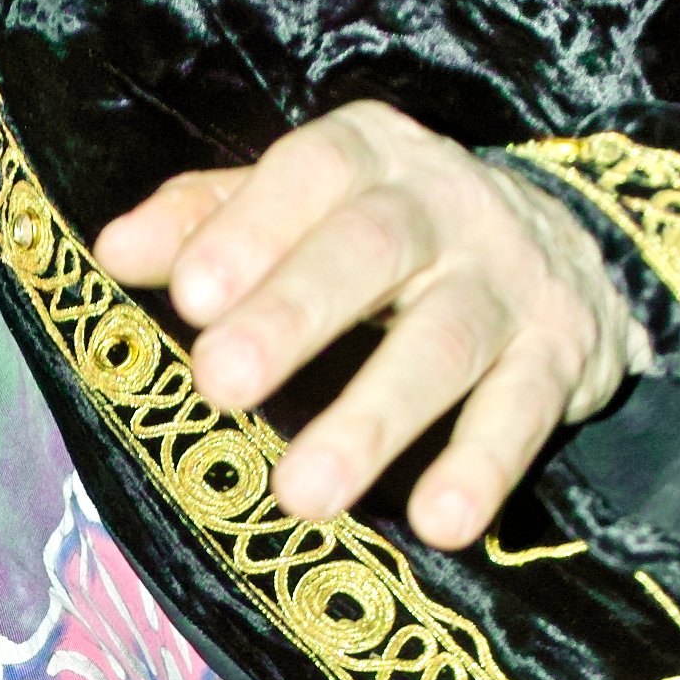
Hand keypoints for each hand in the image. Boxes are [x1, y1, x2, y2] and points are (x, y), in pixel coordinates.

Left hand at [94, 99, 650, 550]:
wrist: (566, 246)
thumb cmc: (386, 237)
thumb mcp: (301, 207)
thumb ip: (208, 221)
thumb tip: (113, 251)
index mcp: (369, 157)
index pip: (310, 172)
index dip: (252, 229)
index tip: (191, 297)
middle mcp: (446, 203)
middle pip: (372, 247)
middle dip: (294, 314)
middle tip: (220, 383)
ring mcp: (511, 277)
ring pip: (444, 341)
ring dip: (374, 418)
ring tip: (303, 494)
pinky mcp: (561, 353)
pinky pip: (523, 410)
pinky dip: (484, 466)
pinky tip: (441, 522)